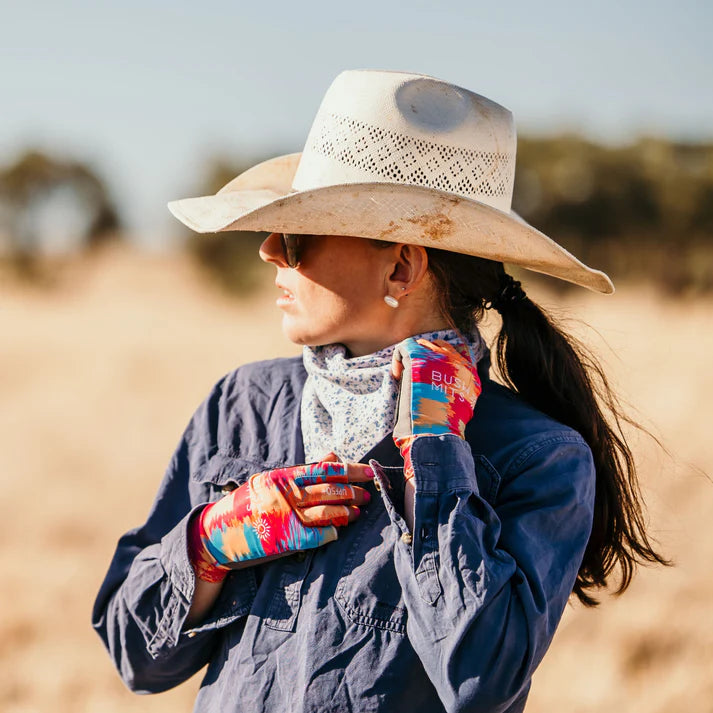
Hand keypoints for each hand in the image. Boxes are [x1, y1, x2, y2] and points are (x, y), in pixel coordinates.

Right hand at [189, 457, 372, 581]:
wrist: (216, 535)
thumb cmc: (248, 505)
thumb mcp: (271, 482)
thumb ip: (303, 471)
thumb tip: (333, 456)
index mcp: (283, 476)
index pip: (324, 470)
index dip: (350, 470)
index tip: (369, 471)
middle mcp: (285, 494)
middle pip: (330, 490)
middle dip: (354, 492)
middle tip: (368, 495)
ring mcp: (286, 517)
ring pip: (328, 511)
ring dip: (348, 512)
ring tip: (357, 513)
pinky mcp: (286, 540)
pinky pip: (320, 535)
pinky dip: (333, 532)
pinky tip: (338, 531)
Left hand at [392, 338, 480, 478]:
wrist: (435, 433)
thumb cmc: (445, 429)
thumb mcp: (463, 408)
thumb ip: (458, 393)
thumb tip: (448, 392)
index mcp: (470, 374)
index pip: (462, 352)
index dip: (444, 357)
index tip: (433, 369)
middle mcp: (456, 362)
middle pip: (440, 345)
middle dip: (426, 355)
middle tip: (414, 373)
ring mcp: (438, 358)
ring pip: (422, 344)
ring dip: (411, 357)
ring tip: (403, 374)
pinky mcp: (418, 358)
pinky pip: (404, 347)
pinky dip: (397, 358)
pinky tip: (396, 374)